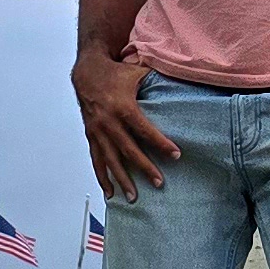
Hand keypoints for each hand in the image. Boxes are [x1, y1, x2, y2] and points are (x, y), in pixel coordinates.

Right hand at [74, 47, 180, 199]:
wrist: (86, 72)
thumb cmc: (114, 72)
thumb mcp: (137, 73)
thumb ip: (157, 81)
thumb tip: (183, 79)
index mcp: (122, 106)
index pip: (144, 129)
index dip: (160, 143)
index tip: (175, 155)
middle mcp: (108, 122)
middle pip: (128, 150)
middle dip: (144, 168)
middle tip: (159, 182)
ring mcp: (98, 131)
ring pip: (111, 160)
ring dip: (122, 180)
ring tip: (134, 197)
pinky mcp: (91, 135)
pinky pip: (96, 160)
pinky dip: (102, 177)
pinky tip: (110, 191)